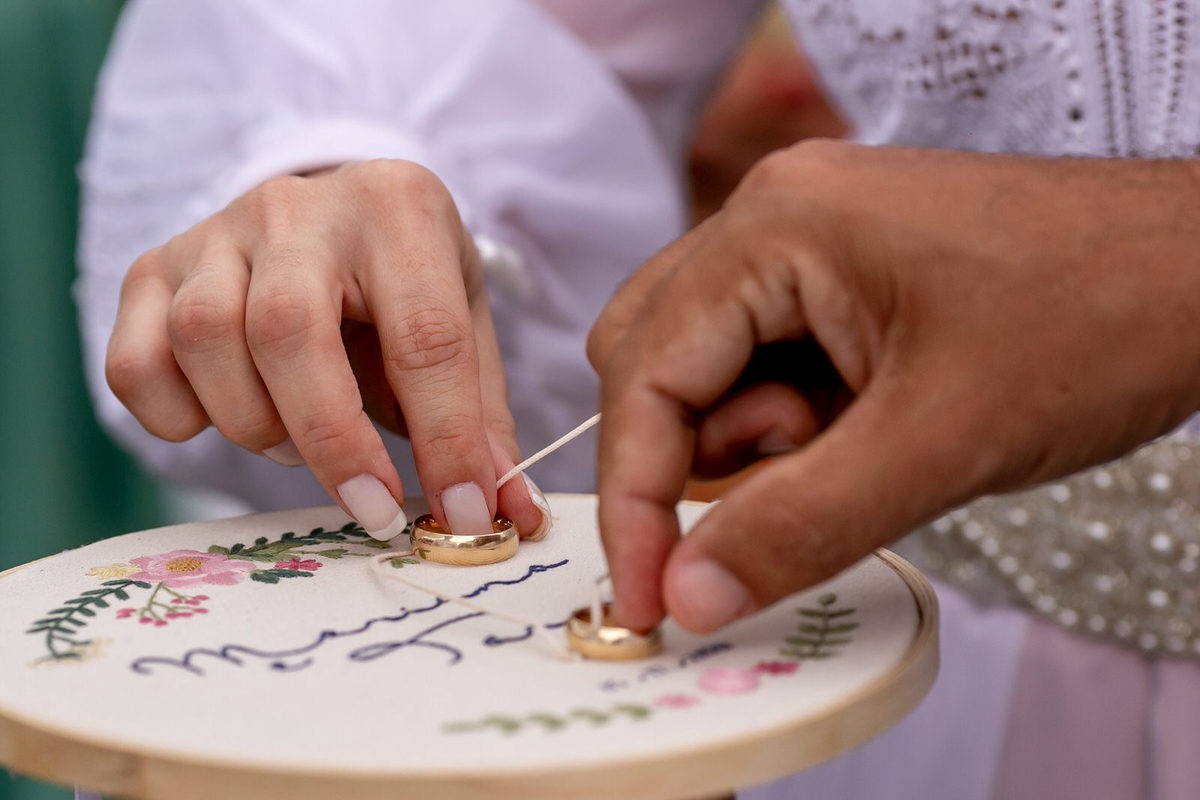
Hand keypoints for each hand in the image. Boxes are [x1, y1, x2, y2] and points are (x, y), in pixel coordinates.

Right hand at [106, 160, 546, 539]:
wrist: (331, 213)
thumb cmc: (406, 284)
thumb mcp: (465, 329)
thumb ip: (484, 424)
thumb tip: (513, 520)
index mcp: (399, 208)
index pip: (425, 335)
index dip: (445, 440)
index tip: (460, 517)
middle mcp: (299, 207)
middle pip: (289, 329)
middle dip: (334, 442)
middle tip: (374, 507)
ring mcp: (216, 232)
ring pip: (205, 339)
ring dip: (257, 423)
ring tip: (303, 440)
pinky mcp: (153, 267)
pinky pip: (136, 364)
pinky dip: (177, 418)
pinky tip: (231, 414)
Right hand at [589, 140, 1199, 632]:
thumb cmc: (1101, 322)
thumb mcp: (940, 443)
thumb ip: (799, 524)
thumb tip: (686, 596)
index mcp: (778, 226)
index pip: (645, 373)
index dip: (633, 499)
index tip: (645, 597)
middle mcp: (775, 215)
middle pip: (654, 360)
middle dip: (701, 452)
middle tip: (787, 494)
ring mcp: (808, 236)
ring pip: (709, 367)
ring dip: (759, 437)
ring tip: (862, 444)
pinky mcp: (841, 270)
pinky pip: (767, 359)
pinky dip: (795, 418)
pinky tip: (872, 422)